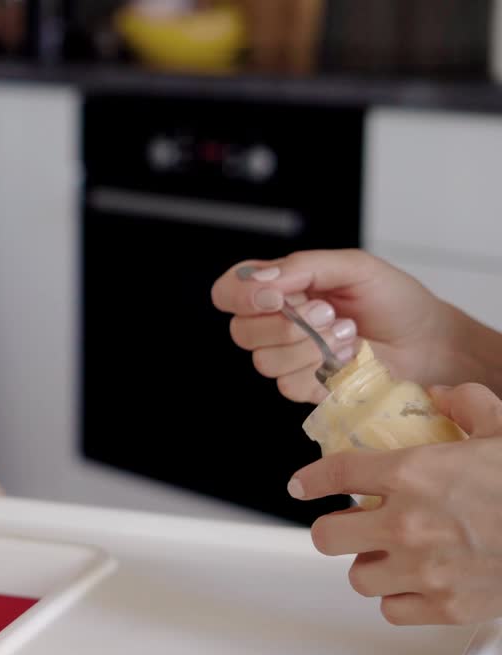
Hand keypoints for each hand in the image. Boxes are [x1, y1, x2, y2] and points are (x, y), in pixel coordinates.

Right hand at [211, 249, 453, 402]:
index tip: (276, 297)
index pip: (228, 291)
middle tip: (328, 312)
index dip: (240, 296)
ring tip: (346, 334)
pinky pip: (287, 385)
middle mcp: (276, 322)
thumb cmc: (395, 300)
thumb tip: (261, 281)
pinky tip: (347, 358)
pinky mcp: (305, 386)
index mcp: (279, 287)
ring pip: (263, 360)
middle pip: (240, 331)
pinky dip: (320, 370)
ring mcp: (288, 357)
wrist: (429, 342)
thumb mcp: (353, 266)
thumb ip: (303, 266)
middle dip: (286, 325)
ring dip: (310, 347)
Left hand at [289, 383, 501, 624]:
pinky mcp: (447, 606)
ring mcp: (425, 569)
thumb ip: (467, 404)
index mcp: (415, 474)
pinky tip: (413, 583)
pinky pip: (393, 610)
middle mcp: (409, 523)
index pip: (337, 474)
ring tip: (388, 555)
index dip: (311, 480)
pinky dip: (399, 598)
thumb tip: (443, 395)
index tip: (302, 486)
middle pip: (328, 536)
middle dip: (335, 528)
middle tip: (350, 525)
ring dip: (369, 565)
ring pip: (358, 577)